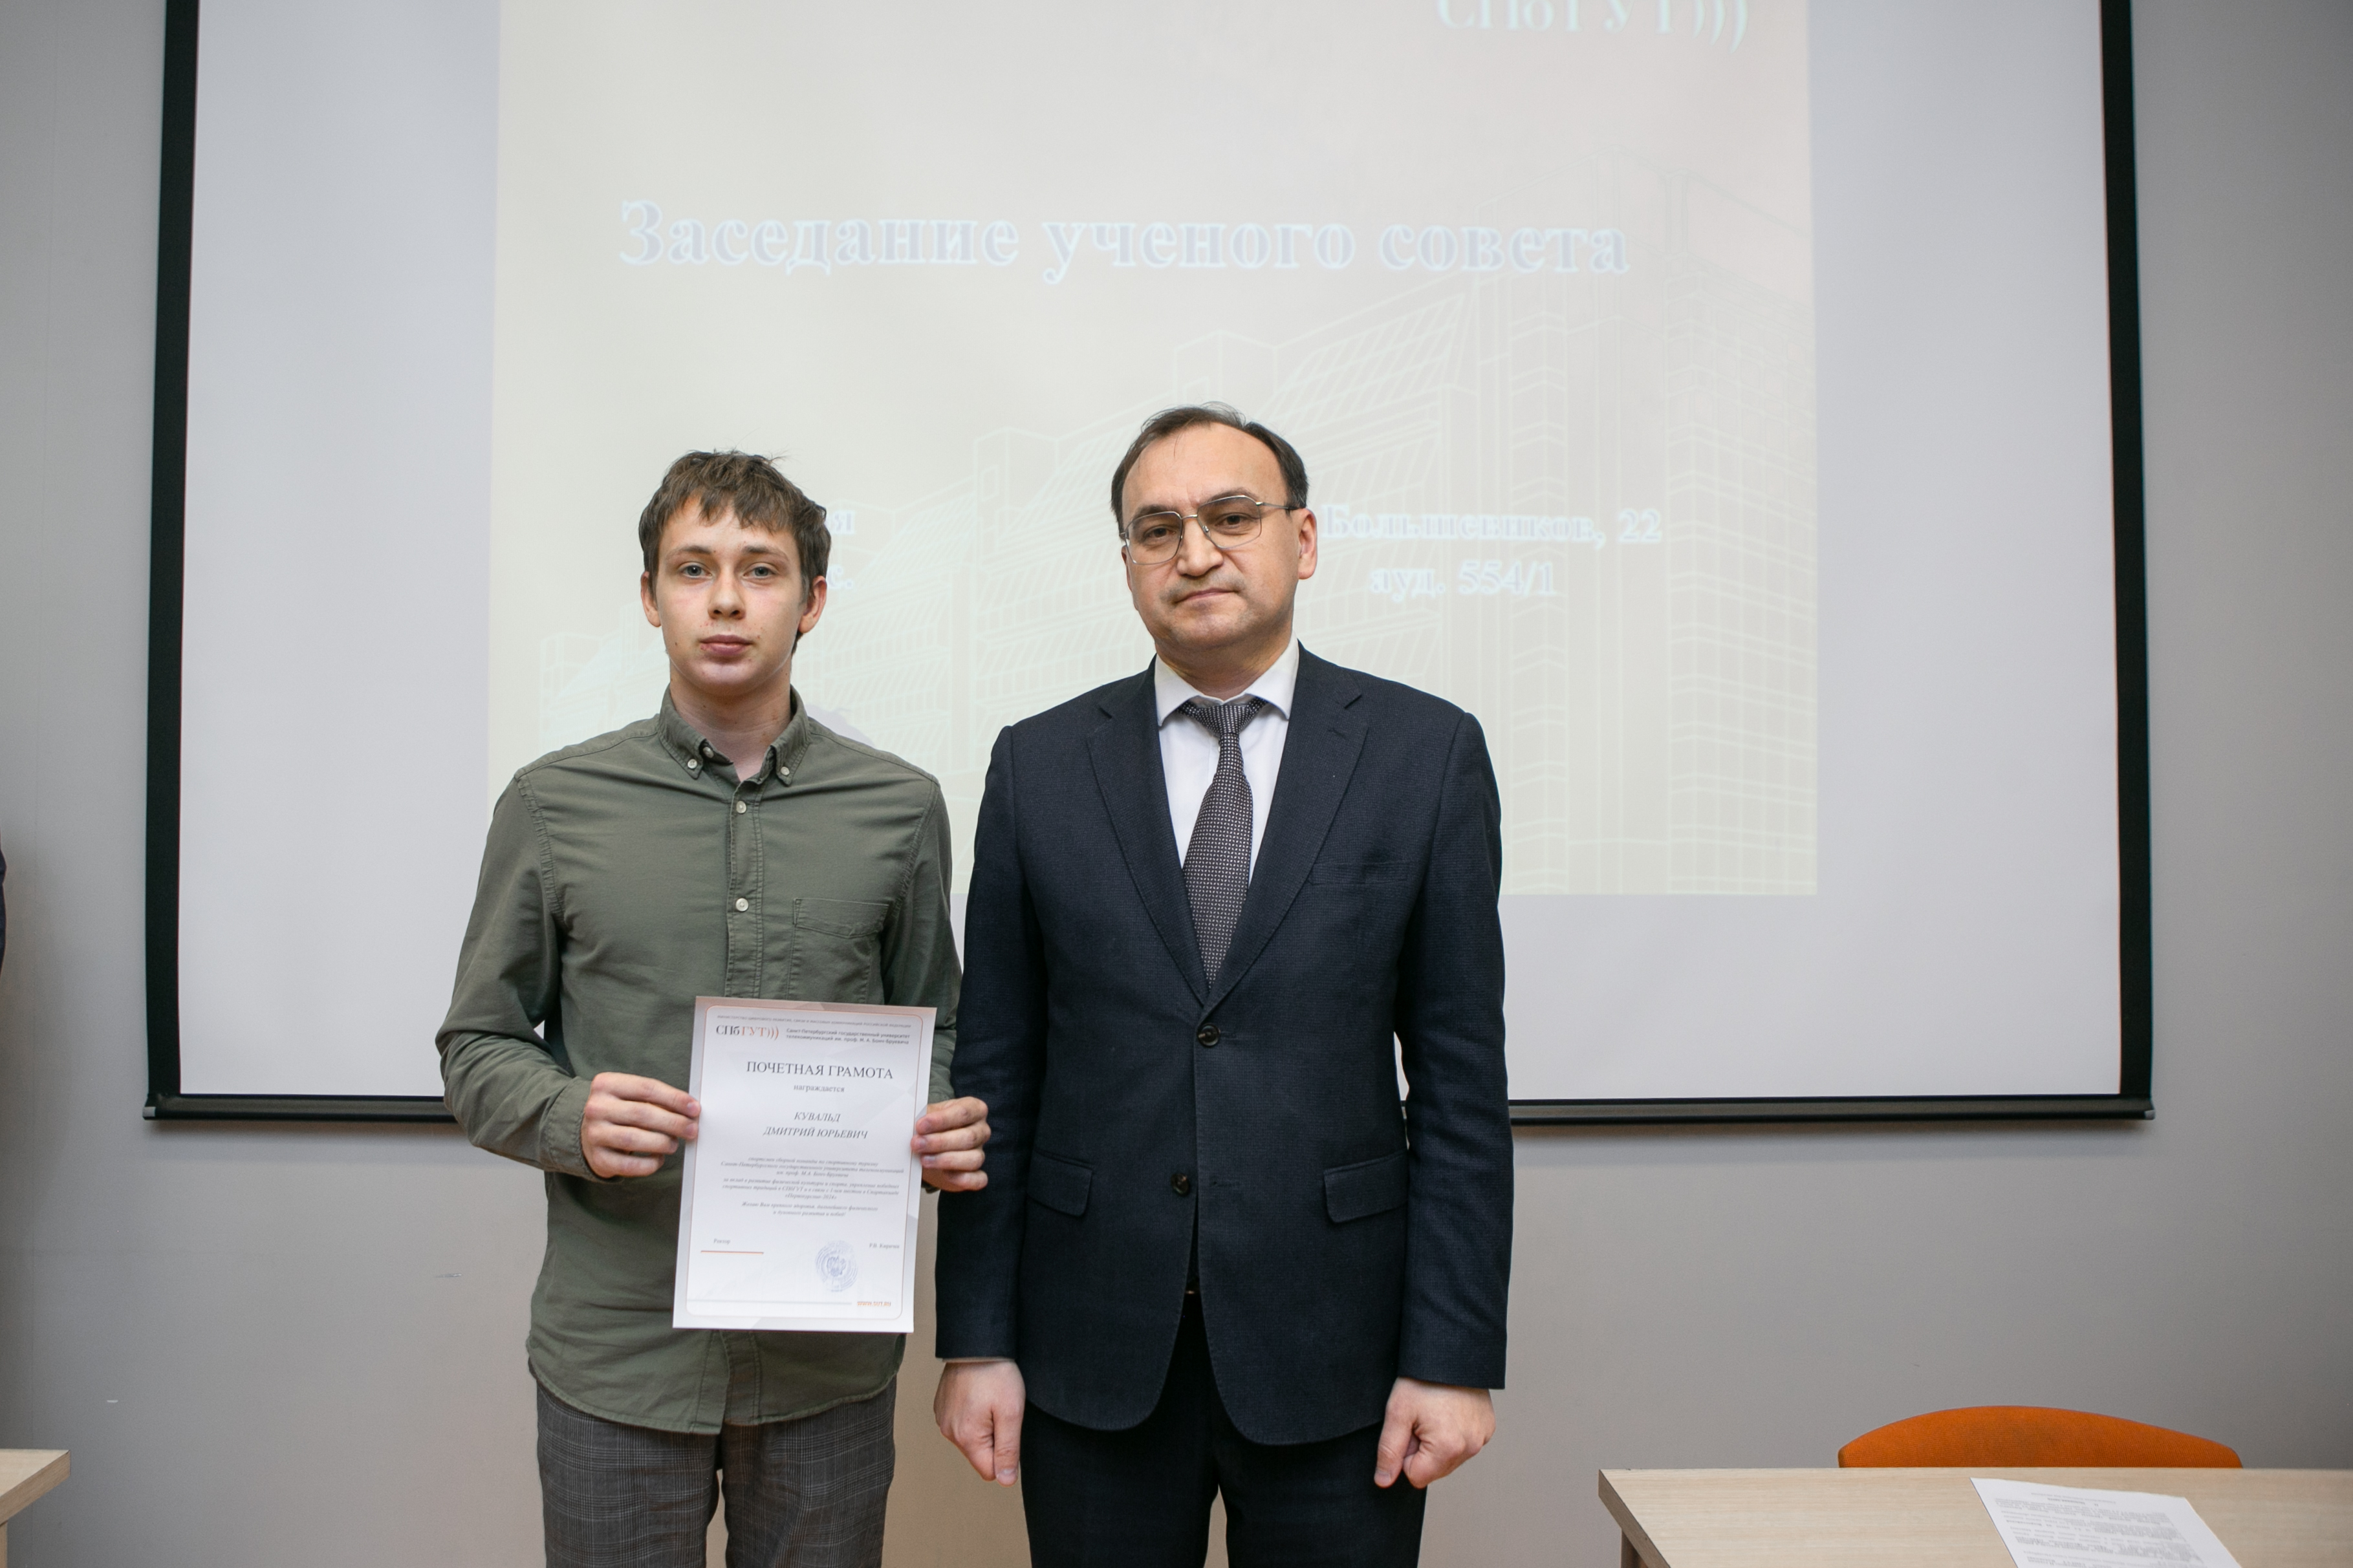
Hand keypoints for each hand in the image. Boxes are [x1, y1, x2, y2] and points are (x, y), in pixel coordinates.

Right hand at [581, 1072, 698, 1178]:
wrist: (590, 1134)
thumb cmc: (620, 1112)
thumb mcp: (632, 1097)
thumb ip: (657, 1100)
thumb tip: (690, 1110)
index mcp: (606, 1084)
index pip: (647, 1088)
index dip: (674, 1099)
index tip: (694, 1109)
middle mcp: (596, 1108)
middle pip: (642, 1113)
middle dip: (673, 1122)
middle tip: (691, 1129)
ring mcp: (594, 1134)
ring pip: (633, 1139)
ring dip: (661, 1143)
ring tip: (674, 1144)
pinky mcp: (598, 1158)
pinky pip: (628, 1165)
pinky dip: (649, 1164)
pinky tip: (658, 1159)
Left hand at [914, 1096, 990, 1191]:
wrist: (929, 1147)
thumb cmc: (932, 1127)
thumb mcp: (927, 1116)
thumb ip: (923, 1118)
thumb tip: (910, 1122)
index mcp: (974, 1109)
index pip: (964, 1112)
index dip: (942, 1120)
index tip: (920, 1125)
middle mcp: (981, 1131)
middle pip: (969, 1137)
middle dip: (940, 1142)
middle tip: (917, 1144)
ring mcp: (980, 1153)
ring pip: (973, 1159)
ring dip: (946, 1160)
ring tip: (924, 1160)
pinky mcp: (977, 1175)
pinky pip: (978, 1179)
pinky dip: (962, 1179)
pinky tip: (945, 1175)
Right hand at [934, 1359, 1025, 1484]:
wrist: (976, 1342)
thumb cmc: (995, 1374)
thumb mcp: (1011, 1413)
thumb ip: (1008, 1450)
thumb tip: (1006, 1480)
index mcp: (966, 1438)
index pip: (989, 1471)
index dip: (1005, 1457)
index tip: (1010, 1431)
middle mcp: (949, 1432)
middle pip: (979, 1455)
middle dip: (994, 1440)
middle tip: (1002, 1411)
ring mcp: (943, 1419)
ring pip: (970, 1439)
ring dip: (983, 1427)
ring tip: (990, 1400)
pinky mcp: (942, 1407)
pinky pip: (961, 1423)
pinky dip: (972, 1414)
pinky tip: (979, 1395)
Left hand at [1373, 1378, 1493, 1488]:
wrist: (1450, 1352)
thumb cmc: (1422, 1380)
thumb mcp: (1397, 1413)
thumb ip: (1389, 1451)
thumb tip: (1383, 1481)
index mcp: (1448, 1448)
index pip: (1416, 1477)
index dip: (1406, 1455)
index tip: (1409, 1429)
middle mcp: (1470, 1448)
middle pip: (1435, 1470)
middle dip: (1423, 1450)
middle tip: (1421, 1419)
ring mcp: (1482, 1438)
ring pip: (1449, 1458)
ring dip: (1438, 1443)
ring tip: (1435, 1413)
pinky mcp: (1488, 1428)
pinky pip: (1465, 1444)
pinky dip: (1454, 1433)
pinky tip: (1449, 1411)